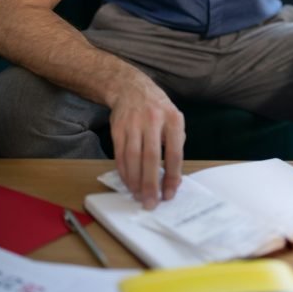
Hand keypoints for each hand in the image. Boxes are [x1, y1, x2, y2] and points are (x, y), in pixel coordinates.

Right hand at [109, 75, 185, 208]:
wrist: (131, 88)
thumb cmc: (157, 108)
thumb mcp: (174, 118)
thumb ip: (175, 143)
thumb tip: (173, 176)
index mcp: (173, 119)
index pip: (174, 153)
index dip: (172, 176)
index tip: (170, 194)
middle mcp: (153, 120)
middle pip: (151, 157)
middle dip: (150, 184)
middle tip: (151, 202)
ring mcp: (133, 123)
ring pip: (132, 158)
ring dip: (134, 181)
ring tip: (138, 195)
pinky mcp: (117, 128)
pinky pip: (119, 155)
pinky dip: (124, 172)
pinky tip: (128, 182)